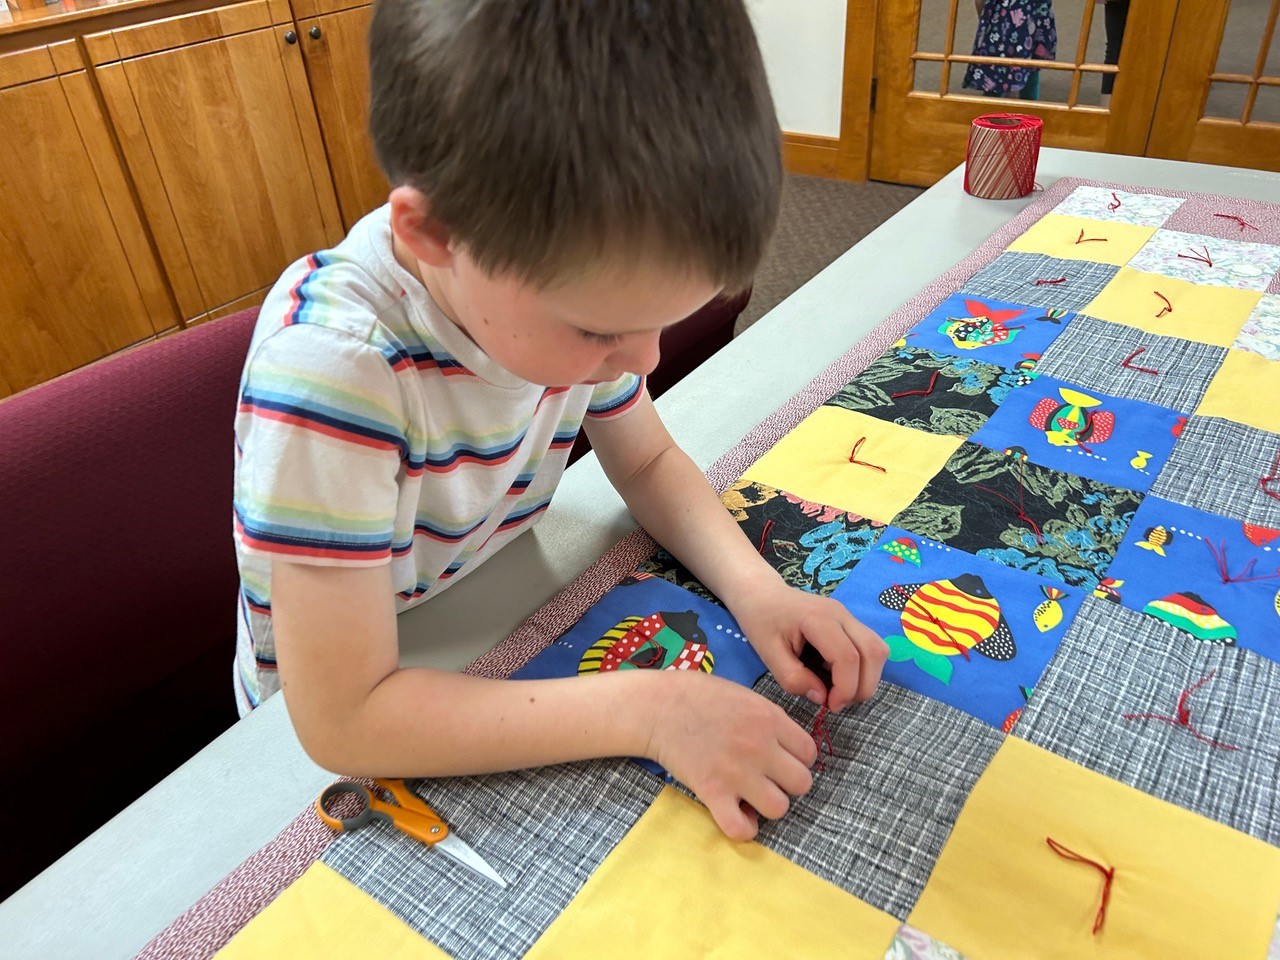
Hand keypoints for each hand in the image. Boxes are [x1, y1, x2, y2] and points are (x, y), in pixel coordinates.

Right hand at [645, 672, 816, 840]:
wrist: (657, 707)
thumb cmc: (698, 695)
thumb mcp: (745, 695)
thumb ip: (770, 718)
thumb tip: (786, 745)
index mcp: (770, 718)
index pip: (810, 753)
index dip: (797, 759)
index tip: (780, 759)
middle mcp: (760, 746)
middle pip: (802, 783)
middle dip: (787, 783)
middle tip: (766, 777)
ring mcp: (737, 772)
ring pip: (779, 808)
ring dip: (767, 805)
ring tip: (750, 794)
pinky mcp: (712, 792)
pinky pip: (741, 829)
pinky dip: (742, 828)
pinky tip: (735, 813)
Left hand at [732, 579, 887, 711]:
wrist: (762, 594)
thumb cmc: (761, 622)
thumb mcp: (768, 655)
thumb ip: (793, 678)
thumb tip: (821, 697)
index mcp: (818, 619)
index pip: (848, 657)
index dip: (846, 688)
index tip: (830, 706)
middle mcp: (841, 614)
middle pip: (874, 652)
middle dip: (863, 686)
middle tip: (837, 703)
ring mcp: (848, 616)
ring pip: (878, 649)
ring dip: (867, 677)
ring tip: (840, 692)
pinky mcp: (849, 622)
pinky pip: (869, 647)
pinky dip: (862, 668)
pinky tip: (838, 676)